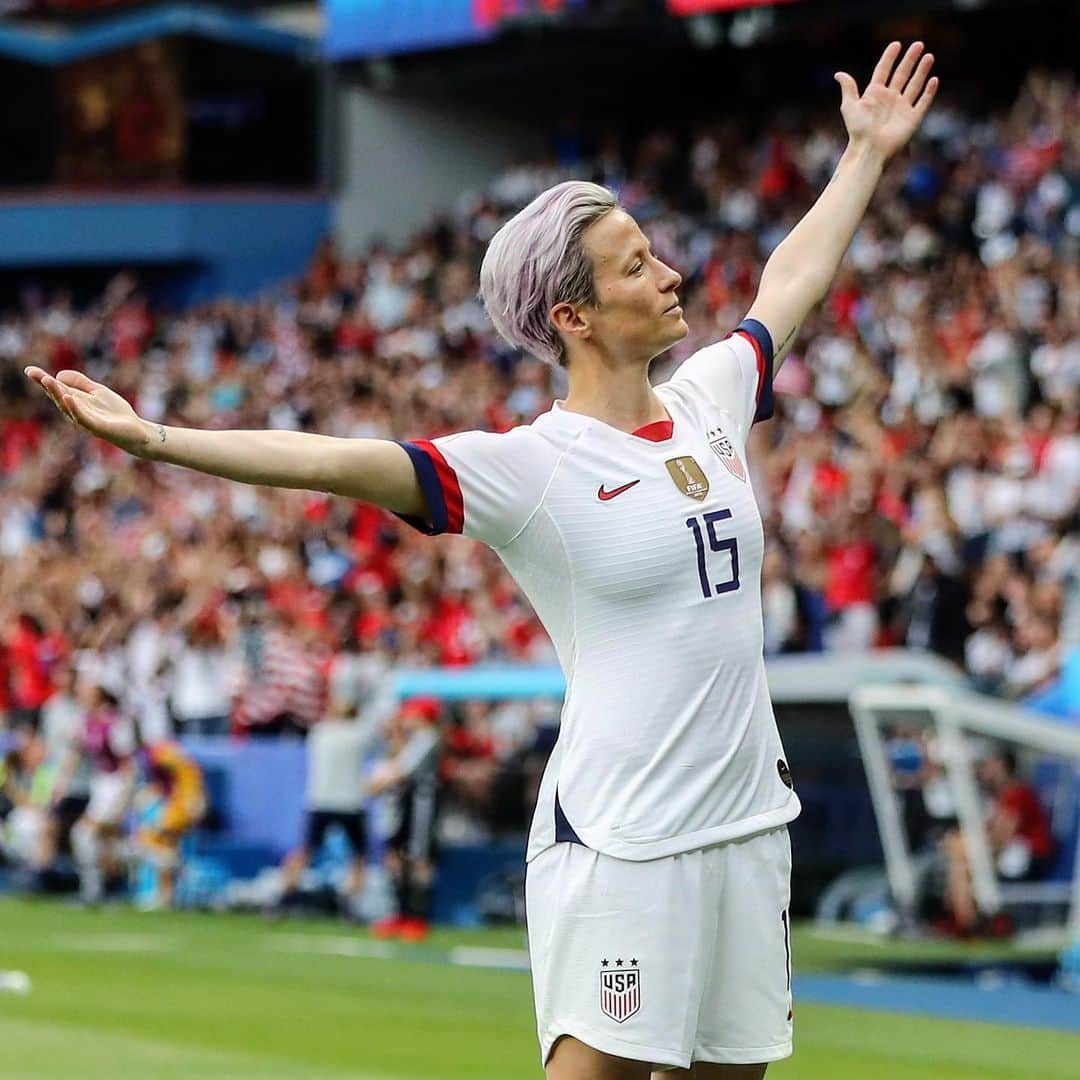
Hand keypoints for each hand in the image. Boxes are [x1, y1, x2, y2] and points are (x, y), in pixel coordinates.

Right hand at [24, 366, 153, 457]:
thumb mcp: (98, 391)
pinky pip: (82, 417)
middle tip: (34, 373)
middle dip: (47, 386)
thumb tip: (59, 374)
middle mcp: (76, 412)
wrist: (136, 431)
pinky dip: (74, 408)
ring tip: (48, 380)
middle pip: (58, 397)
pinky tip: (68, 398)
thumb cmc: (115, 413)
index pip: (58, 389)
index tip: (29, 370)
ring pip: (67, 406)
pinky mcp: (97, 427)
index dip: (43, 380)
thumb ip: (81, 382)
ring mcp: (85, 420)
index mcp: (75, 402)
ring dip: (57, 393)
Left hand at [835, 42, 938, 161]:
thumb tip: (838, 74)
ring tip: (928, 56)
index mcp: (874, 94)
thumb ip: (848, 88)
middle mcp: (889, 99)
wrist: (870, 149)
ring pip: (914, 84)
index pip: (883, 70)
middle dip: (910, 59)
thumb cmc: (858, 130)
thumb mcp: (850, 106)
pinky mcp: (913, 118)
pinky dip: (929, 91)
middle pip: (902, 74)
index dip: (889, 57)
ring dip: (922, 70)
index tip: (896, 44)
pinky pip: (923, 102)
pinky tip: (934, 79)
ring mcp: (902, 108)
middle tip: (918, 44)